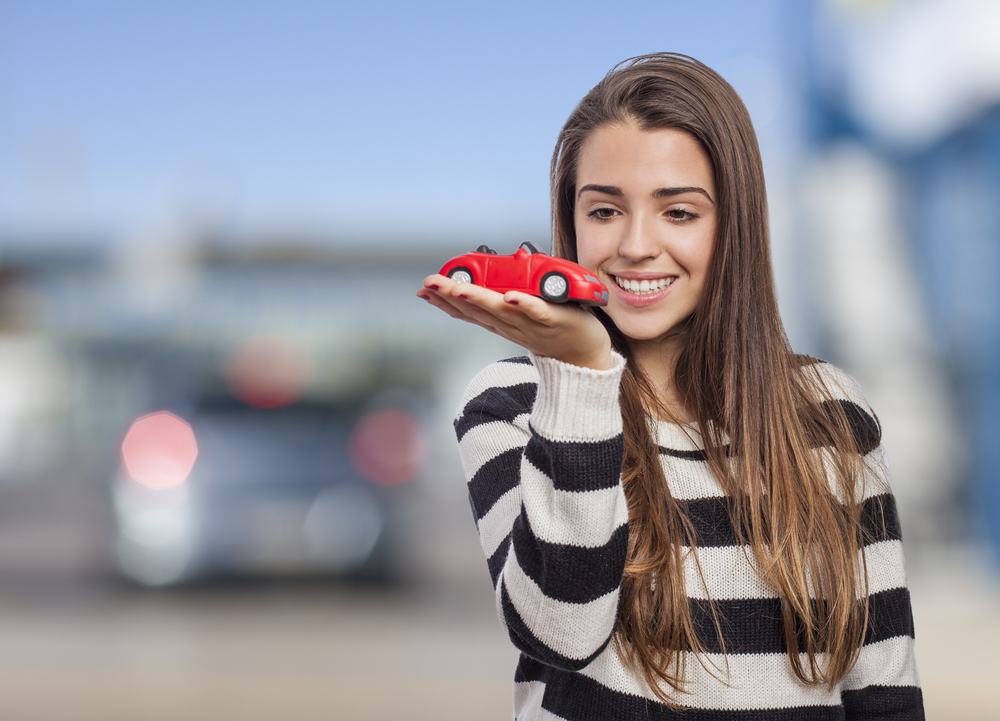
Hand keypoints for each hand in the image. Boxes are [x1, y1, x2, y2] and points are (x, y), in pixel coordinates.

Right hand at [417, 274, 613, 370]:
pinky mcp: (556, 320)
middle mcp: (511, 324)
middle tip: (429, 284)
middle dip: (450, 296)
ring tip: (458, 289)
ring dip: (479, 299)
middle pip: (477, 310)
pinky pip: (538, 311)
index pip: (467, 311)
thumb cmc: (552, 331)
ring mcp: (531, 323)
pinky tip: (510, 297)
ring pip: (501, 310)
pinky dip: (524, 305)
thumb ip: (501, 303)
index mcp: (501, 322)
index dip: (444, 301)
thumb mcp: (519, 317)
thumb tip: (485, 282)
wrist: (584, 358)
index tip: (424, 289)